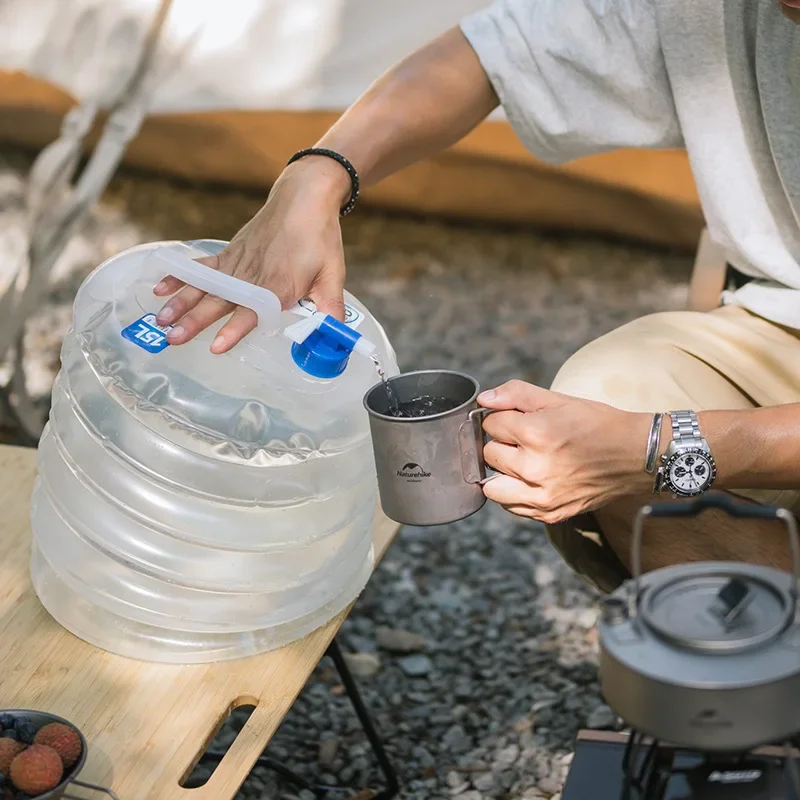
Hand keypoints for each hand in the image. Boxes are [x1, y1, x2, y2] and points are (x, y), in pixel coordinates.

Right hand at [153, 157, 351, 352]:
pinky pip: (201, 268)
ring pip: (204, 287)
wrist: (304, 198)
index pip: (252, 313)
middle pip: (219, 302)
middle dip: (194, 322)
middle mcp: (252, 276)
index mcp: (277, 285)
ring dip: (180, 304)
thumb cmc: (319, 238)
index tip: (217, 346)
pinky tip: (160, 289)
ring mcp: (237, 264)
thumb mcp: (332, 276)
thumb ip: (331, 309)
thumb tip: (337, 341)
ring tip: (161, 321)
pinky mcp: (229, 254)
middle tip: (173, 339)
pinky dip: (180, 277)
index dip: (234, 330)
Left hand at [478, 380, 652, 522]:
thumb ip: (516, 394)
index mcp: (536, 434)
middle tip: (525, 440)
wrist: (636, 455)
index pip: (491, 425)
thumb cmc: (598, 424)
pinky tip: (533, 479)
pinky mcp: (549, 513)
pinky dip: (514, 493)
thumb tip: (484, 399)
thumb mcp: (558, 399)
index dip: (503, 419)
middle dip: (502, 444)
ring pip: (492, 486)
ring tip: (523, 461)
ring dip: (502, 472)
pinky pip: (511, 506)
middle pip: (488, 454)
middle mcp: (535, 469)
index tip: (520, 420)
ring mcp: (542, 496)